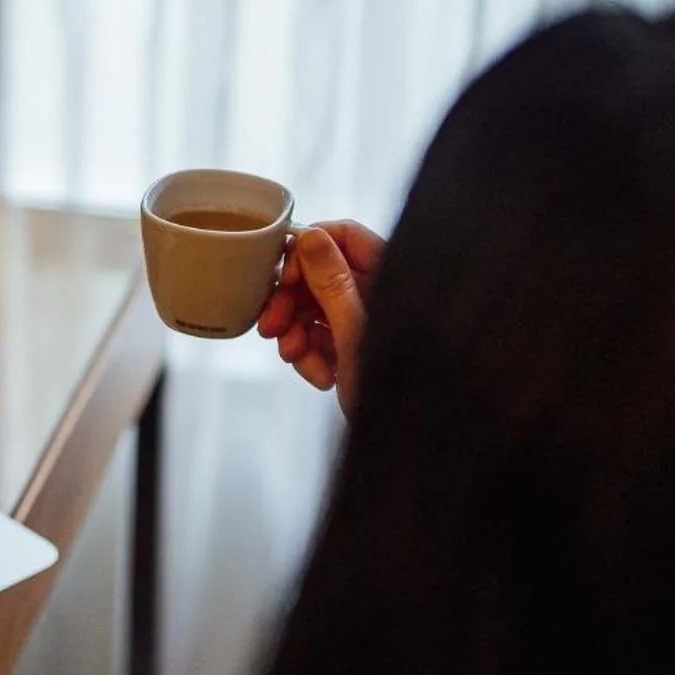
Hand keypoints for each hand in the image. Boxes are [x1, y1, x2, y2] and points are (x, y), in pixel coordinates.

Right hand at [255, 219, 384, 416]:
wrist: (402, 438)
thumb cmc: (396, 384)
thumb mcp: (354, 329)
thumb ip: (332, 281)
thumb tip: (310, 236)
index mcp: (389, 275)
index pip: (344, 235)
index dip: (308, 251)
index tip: (286, 278)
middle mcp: (377, 292)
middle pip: (320, 274)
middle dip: (292, 302)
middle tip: (271, 326)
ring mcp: (363, 320)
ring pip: (312, 308)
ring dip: (296, 334)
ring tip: (295, 357)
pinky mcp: (351, 346)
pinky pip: (317, 338)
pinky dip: (310, 356)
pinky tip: (321, 376)